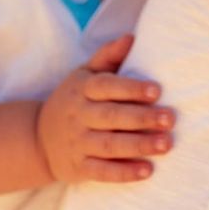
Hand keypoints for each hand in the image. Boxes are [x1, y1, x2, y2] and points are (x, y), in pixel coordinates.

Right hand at [35, 34, 174, 182]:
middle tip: (170, 118)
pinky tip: (147, 171)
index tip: (157, 90)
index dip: (131, 88)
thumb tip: (132, 36)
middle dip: (142, 118)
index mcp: (82, 90)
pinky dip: (124, 173)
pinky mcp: (79, 168)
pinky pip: (101, 172)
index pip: (107, 87)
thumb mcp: (83, 75)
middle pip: (111, 117)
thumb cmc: (74, 100)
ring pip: (109, 145)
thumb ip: (108, 56)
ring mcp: (78, 143)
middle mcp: (79, 116)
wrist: (37, 138)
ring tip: (166, 144)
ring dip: (139, 145)